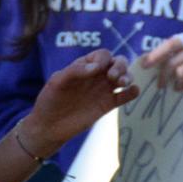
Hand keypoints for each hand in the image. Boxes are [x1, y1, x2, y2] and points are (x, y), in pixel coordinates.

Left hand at [18, 49, 138, 157]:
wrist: (49, 126)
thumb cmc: (49, 100)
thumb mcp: (57, 82)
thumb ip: (75, 71)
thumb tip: (97, 67)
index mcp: (84, 66)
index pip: (102, 55)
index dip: (104, 59)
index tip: (97, 69)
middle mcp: (96, 75)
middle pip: (118, 62)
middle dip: (120, 65)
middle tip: (113, 77)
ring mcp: (103, 90)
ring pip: (124, 77)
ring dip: (128, 76)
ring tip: (122, 83)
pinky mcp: (108, 104)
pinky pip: (125, 96)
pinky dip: (132, 92)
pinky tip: (133, 91)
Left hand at [141, 31, 182, 90]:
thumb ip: (173, 52)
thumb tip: (147, 60)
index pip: (169, 45)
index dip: (155, 55)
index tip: (144, 65)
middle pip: (172, 62)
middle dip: (163, 76)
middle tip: (159, 85)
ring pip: (180, 73)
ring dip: (176, 83)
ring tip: (176, 87)